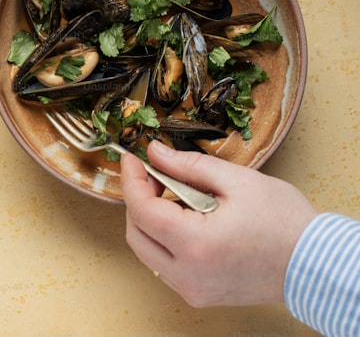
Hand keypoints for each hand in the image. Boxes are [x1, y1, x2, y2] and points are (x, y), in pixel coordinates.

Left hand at [121, 140, 316, 306]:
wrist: (316, 264)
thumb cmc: (285, 223)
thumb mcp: (238, 181)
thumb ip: (189, 165)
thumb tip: (156, 153)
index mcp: (195, 245)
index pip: (141, 210)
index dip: (132, 180)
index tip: (133, 159)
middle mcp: (188, 274)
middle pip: (136, 234)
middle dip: (138, 200)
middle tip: (156, 176)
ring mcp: (193, 289)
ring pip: (147, 253)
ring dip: (150, 222)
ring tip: (176, 197)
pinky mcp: (200, 295)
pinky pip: (164, 266)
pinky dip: (164, 242)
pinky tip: (186, 221)